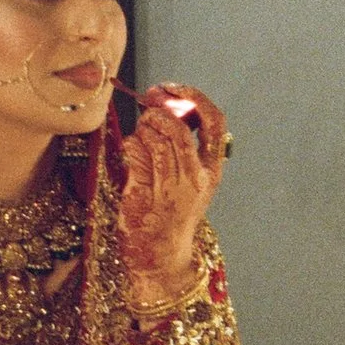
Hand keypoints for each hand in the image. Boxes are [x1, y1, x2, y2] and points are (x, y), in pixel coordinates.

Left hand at [120, 83, 227, 305]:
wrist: (160, 257)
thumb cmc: (172, 215)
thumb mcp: (191, 182)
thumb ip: (185, 148)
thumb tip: (166, 108)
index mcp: (212, 170)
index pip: (215, 121)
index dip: (193, 96)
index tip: (172, 88)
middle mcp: (195, 177)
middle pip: (178, 126)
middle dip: (157, 112)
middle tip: (146, 113)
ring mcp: (171, 187)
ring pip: (155, 138)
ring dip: (142, 130)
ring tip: (139, 139)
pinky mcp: (146, 193)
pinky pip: (136, 152)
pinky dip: (130, 145)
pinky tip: (131, 154)